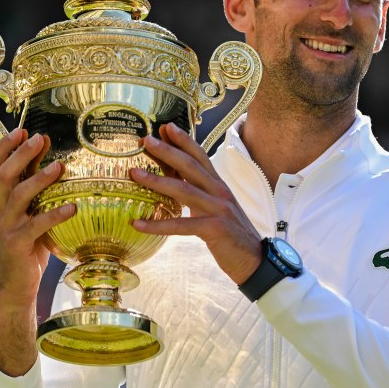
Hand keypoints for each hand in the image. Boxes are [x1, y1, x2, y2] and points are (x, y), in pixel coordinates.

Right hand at [0, 128, 74, 374]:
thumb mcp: (31, 216)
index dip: (3, 146)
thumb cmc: (29, 247)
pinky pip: (36, 226)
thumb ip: (39, 196)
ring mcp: (7, 227)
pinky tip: (73, 207)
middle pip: (4, 174)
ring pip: (17, 195)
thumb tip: (62, 166)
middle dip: (21, 154)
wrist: (14, 286)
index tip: (21, 129)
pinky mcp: (17, 245)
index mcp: (2, 200)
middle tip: (39, 138)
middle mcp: (0, 209)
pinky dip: (55, 215)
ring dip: (38, 179)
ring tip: (59, 167)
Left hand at [130, 122, 261, 285]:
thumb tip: (174, 181)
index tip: (166, 127)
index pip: (201, 156)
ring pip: (183, 190)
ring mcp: (218, 209)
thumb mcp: (215, 208)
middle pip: (190, 166)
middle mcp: (220, 192)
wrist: (254, 259)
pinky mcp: (214, 229)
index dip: (184, 140)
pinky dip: (158, 224)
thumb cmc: (231, 234)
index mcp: (219, 185)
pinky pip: (181, 225)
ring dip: (156, 180)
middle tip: (145, 140)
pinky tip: (138, 224)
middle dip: (167, 151)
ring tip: (134, 173)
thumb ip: (197, 193)